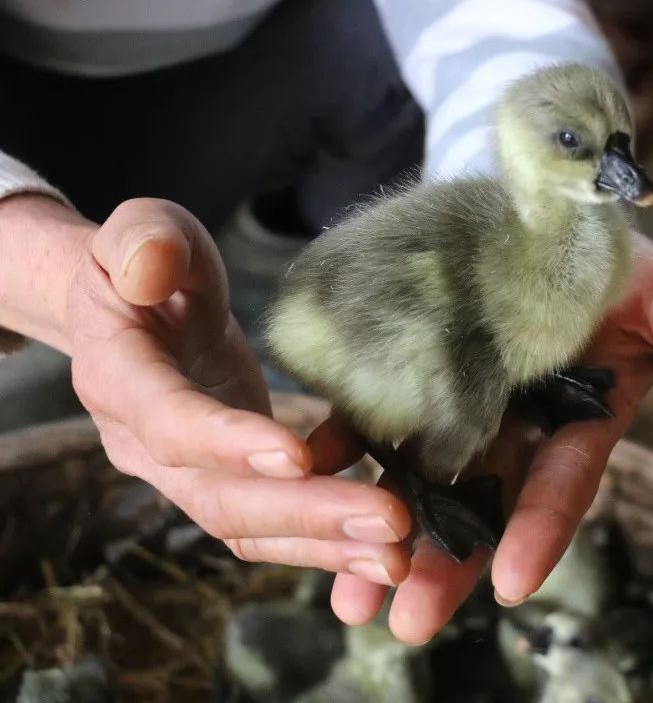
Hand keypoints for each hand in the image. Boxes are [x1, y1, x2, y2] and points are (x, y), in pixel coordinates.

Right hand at [51, 197, 413, 584]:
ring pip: (248, 526)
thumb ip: (144, 241)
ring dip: (326, 544)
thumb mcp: (145, 230)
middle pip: (219, 497)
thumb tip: (147, 269)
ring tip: (401, 554)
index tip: (298, 456)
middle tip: (390, 519)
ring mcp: (184, 473)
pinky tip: (384, 550)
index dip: (227, 442)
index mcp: (120, 376)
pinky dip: (325, 542)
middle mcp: (145, 443)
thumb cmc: (151, 262)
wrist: (137, 308)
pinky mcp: (226, 482)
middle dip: (305, 513)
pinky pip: (271, 527)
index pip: (169, 420)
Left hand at [322, 231, 652, 641]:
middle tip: (409, 621)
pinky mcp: (401, 379)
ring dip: (383, 540)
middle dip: (449, 563)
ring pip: (418, 484)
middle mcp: (515, 428)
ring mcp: (454, 408)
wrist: (534, 207)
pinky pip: (363, 421)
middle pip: (482, 506)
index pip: (562, 483)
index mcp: (578, 419)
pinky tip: (300, 486)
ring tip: (350, 603)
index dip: (541, 531)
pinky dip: (333, 456)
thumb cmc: (608, 255)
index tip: (510, 584)